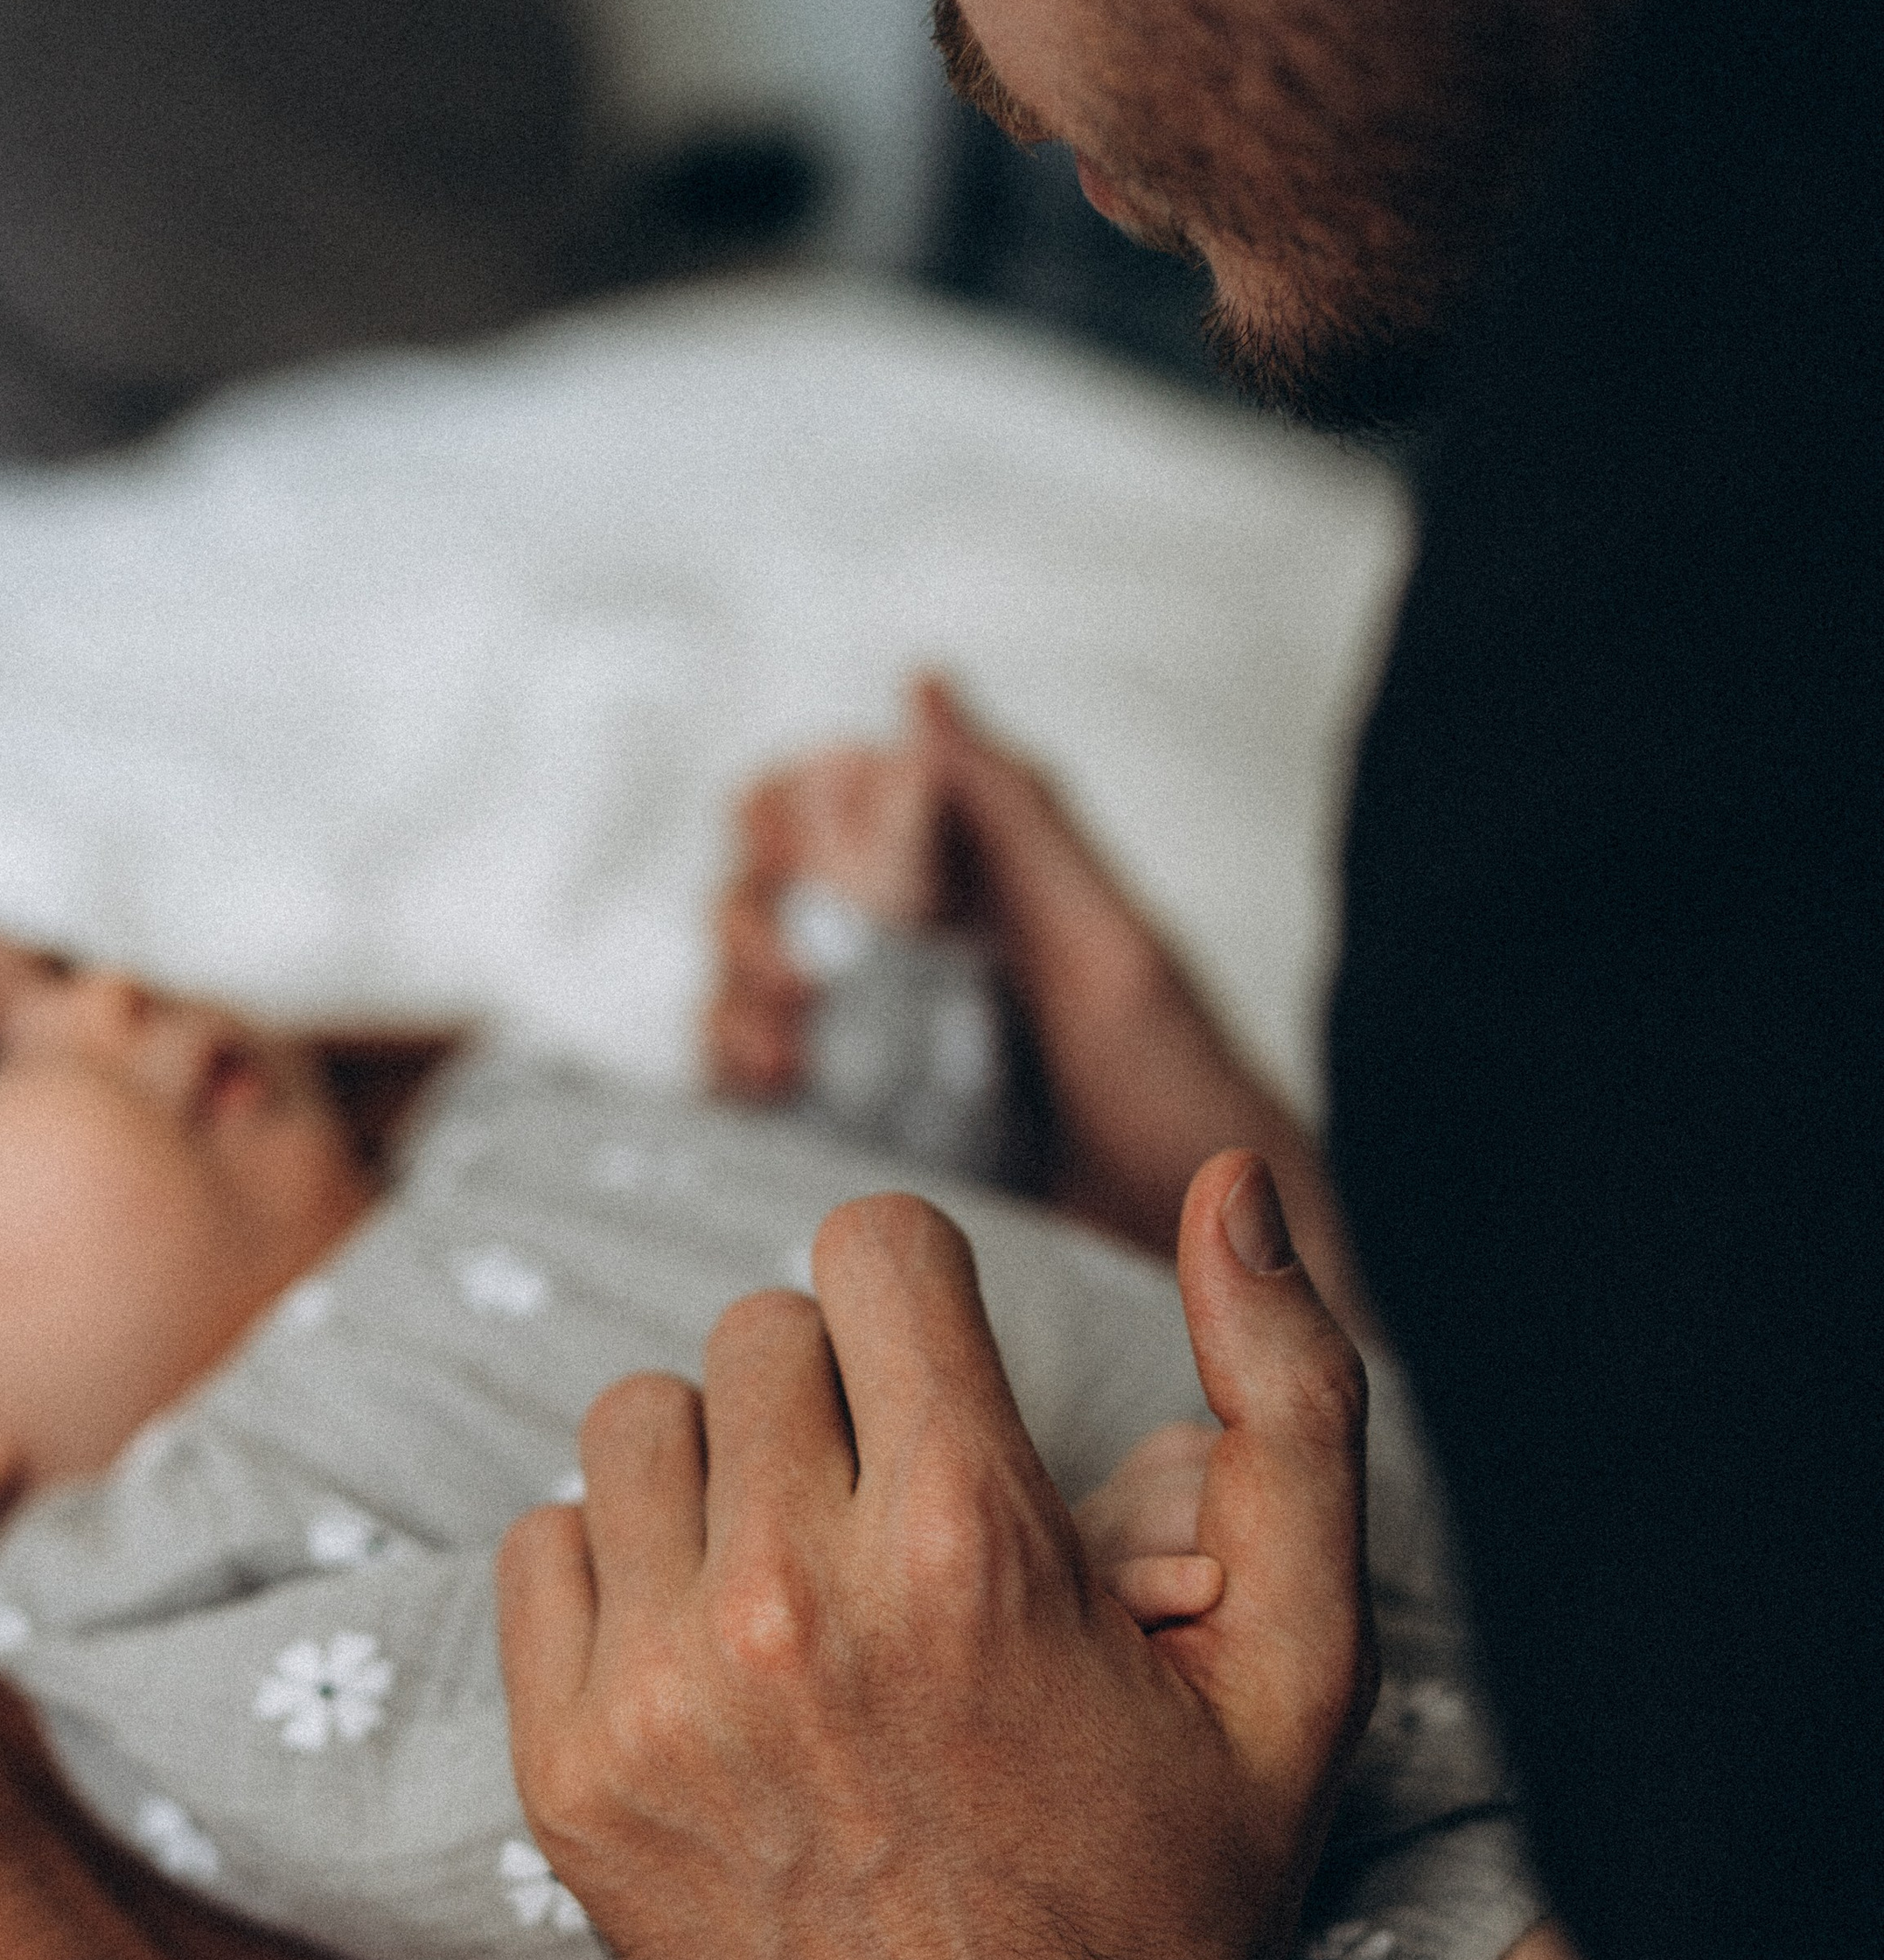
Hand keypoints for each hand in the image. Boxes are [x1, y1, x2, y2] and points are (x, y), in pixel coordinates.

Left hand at [497, 1151, 1374, 1959]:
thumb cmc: (1177, 1906)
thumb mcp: (1306, 1660)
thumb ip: (1293, 1397)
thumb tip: (1238, 1186)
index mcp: (971, 1542)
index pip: (873, 1247)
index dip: (927, 1301)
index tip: (952, 1386)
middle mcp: (792, 1601)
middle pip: (758, 1331)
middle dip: (841, 1395)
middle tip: (903, 1517)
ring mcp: (659, 1695)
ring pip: (638, 1420)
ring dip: (723, 1472)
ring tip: (807, 1580)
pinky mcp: (570, 1775)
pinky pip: (542, 1546)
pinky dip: (619, 1576)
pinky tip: (713, 1658)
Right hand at [709, 677, 1370, 1330]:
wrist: (1221, 1273)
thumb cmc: (1188, 1101)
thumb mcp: (1109, 945)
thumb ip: (1014, 816)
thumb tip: (922, 686)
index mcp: (972, 886)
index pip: (831, 805)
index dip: (795, 813)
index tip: (807, 855)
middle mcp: (912, 960)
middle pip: (769, 895)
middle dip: (759, 918)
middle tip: (800, 977)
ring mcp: (878, 1053)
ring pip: (747, 988)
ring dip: (741, 997)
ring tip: (790, 1047)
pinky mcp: (858, 1145)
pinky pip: (755, 1091)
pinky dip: (738, 1074)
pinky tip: (777, 1091)